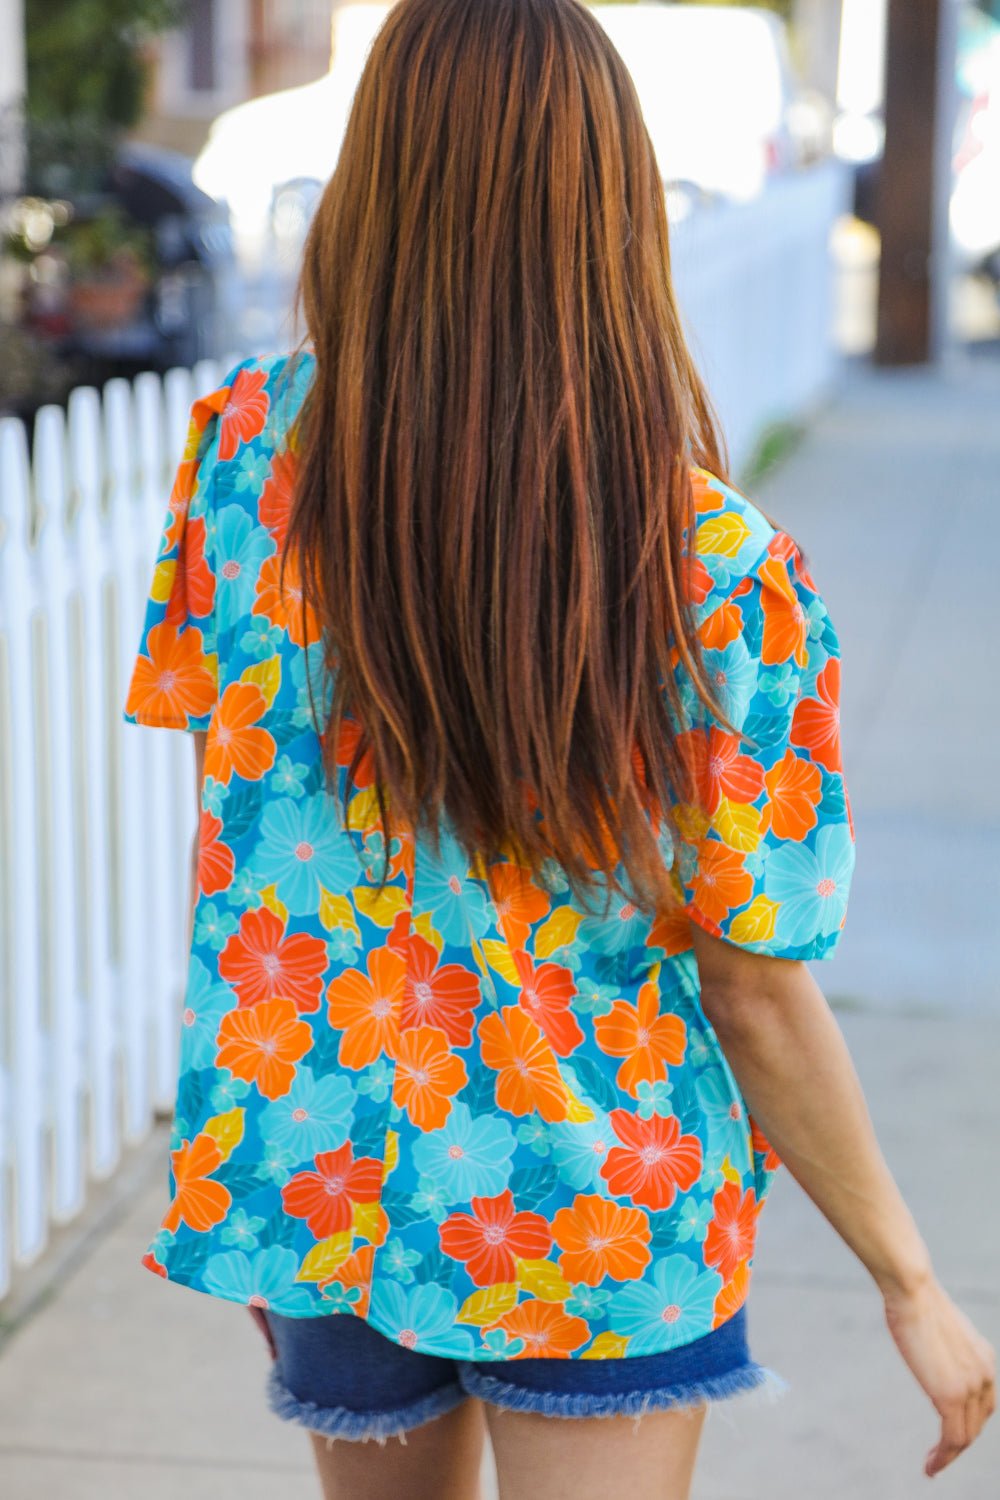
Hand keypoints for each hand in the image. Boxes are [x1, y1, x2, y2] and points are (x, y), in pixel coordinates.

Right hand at [882, 1273, 995, 1477]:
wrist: (912, 1290)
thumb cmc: (914, 1300)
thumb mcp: (938, 1327)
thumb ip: (942, 1347)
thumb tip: (926, 1343)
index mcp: (984, 1359)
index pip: (984, 1403)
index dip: (969, 1421)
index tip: (949, 1432)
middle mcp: (985, 1375)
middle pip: (978, 1422)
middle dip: (960, 1442)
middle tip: (940, 1455)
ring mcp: (970, 1387)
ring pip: (966, 1436)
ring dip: (950, 1456)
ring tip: (933, 1466)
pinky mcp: (950, 1396)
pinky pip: (953, 1440)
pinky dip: (943, 1458)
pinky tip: (930, 1466)